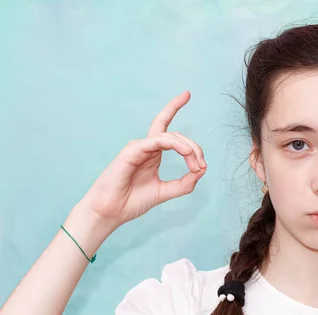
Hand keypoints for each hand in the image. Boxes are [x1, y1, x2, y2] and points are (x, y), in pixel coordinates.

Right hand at [78, 91, 206, 227]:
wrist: (111, 212)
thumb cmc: (132, 201)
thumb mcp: (165, 191)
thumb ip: (184, 183)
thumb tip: (202, 170)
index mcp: (152, 153)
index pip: (166, 127)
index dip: (174, 107)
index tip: (187, 94)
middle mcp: (145, 147)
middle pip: (176, 135)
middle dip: (194, 148)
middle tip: (202, 166)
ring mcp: (138, 148)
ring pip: (169, 136)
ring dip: (188, 149)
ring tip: (197, 165)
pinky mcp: (131, 151)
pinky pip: (158, 141)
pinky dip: (176, 145)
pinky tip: (186, 153)